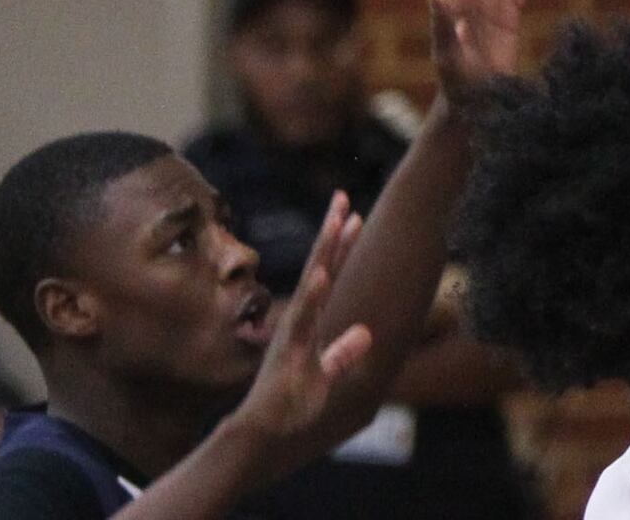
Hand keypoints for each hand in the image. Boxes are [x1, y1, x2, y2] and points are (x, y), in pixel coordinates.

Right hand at [226, 197, 378, 468]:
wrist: (263, 432)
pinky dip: (313, 295)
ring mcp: (294, 331)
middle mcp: (300, 319)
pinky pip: (303, 319)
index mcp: (309, 321)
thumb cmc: (290, 405)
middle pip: (319, 268)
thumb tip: (366, 333)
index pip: (328, 275)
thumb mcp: (325, 375)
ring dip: (325, 252)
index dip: (341, 246)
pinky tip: (323, 273)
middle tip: (343, 198)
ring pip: (311, 284)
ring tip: (339, 221)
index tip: (353, 214)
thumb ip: (343, 353)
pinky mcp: (291, 350)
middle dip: (332, 233)